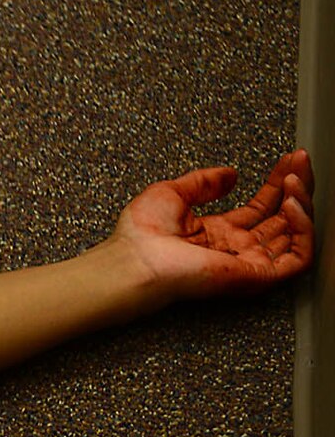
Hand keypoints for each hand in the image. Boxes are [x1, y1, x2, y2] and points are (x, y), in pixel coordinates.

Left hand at [112, 149, 314, 300]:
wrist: (133, 260)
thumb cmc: (140, 235)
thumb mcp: (170, 193)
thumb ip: (203, 182)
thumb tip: (229, 174)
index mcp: (215, 233)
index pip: (259, 207)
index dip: (276, 182)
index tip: (288, 160)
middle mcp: (235, 249)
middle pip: (281, 218)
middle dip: (297, 187)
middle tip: (301, 161)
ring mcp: (247, 263)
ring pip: (295, 237)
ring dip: (302, 204)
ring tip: (296, 180)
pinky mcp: (256, 277)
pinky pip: (297, 259)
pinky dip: (302, 231)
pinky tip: (293, 205)